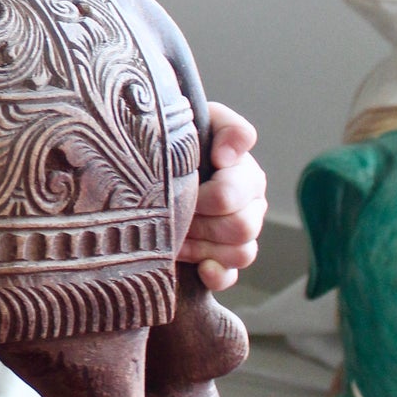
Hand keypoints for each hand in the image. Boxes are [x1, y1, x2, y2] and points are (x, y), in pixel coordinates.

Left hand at [178, 101, 267, 292]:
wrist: (147, 165)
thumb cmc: (174, 140)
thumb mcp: (197, 120)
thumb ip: (226, 128)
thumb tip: (229, 157)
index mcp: (244, 173)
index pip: (230, 195)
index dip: (203, 198)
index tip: (182, 186)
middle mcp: (250, 204)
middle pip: (240, 227)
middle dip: (199, 223)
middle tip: (171, 214)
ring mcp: (239, 235)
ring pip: (242, 252)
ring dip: (202, 246)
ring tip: (175, 235)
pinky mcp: (224, 261)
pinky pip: (231, 276)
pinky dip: (216, 274)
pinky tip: (199, 268)